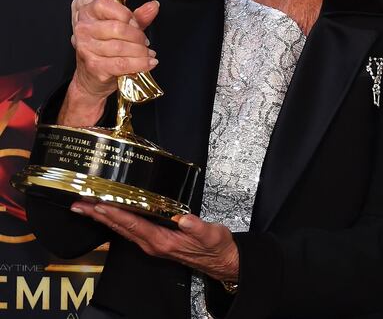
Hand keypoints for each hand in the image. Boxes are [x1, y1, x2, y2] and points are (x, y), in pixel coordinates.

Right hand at [61, 0, 160, 125]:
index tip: (138, 21)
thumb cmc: (107, 49)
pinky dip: (140, 63)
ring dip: (143, 50)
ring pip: (125, 44)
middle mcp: (83, 28)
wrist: (91, 81)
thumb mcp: (123, 28)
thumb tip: (154, 4)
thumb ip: (139, 15)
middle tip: (146, 41)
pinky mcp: (95, 65)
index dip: (128, 11)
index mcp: (88, 12)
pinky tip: (149, 63)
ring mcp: (87, 47)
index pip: (109, 1)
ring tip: (148, 54)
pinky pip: (124, 62)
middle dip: (140, 34)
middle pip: (122, 25)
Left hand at [70, 203, 238, 282]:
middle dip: (99, 216)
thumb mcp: (211, 234)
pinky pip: (130, 230)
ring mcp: (152, 244)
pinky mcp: (155, 241)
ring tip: (88, 208)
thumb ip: (196, 226)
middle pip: (121, 228)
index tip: (99, 206)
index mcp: (162, 241)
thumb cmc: (215, 246)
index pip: (134, 225)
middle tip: (80, 205)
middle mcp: (152, 244)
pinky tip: (111, 216)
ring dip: (104, 219)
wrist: (219, 260)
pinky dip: (117, 221)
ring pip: (122, 230)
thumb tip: (183, 219)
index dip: (116, 215)